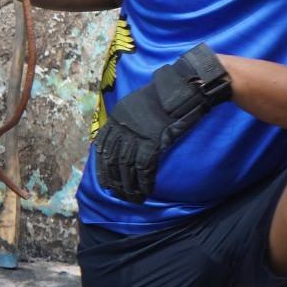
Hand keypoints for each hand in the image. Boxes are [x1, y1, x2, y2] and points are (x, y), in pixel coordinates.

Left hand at [94, 43, 231, 201]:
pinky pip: (145, 166)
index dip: (102, 168)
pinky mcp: (154, 140)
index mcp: (117, 116)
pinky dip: (144, 182)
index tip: (105, 183)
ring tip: (132, 199)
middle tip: (118, 195)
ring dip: (129, 186)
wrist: (184, 87)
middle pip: (113, 159)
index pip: (102, 147)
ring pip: (127, 166)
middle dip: (114, 180)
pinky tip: (146, 191)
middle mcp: (123, 125)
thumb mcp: (138, 106)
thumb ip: (129, 122)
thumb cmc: (166, 95)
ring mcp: (138, 133)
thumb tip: (126, 142)